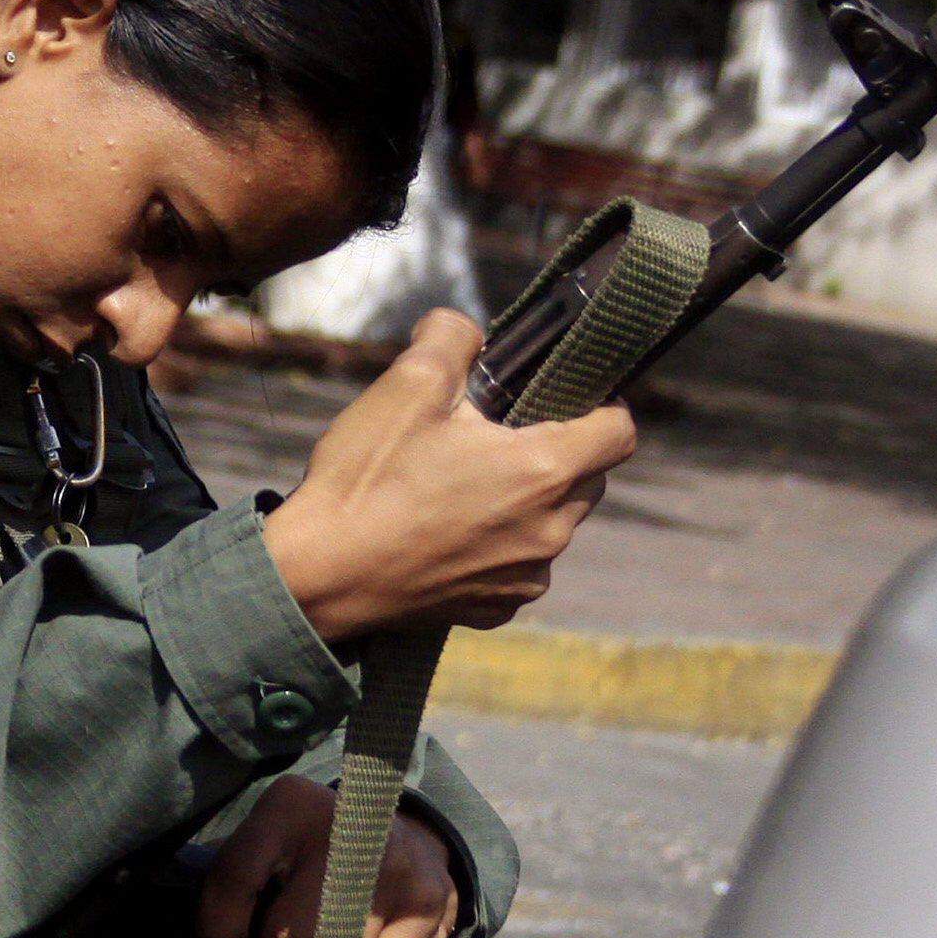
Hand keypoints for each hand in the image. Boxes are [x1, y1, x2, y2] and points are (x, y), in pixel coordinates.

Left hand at [194, 776, 461, 937]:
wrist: (405, 829)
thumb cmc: (315, 846)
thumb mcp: (271, 836)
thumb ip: (240, 879)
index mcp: (291, 807)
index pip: (238, 873)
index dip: (219, 927)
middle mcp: (348, 835)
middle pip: (293, 934)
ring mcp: (395, 871)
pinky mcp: (427, 906)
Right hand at [263, 308, 634, 638]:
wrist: (315, 577)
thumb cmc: (365, 480)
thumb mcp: (407, 383)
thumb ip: (453, 336)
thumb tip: (468, 329)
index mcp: (543, 471)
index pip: (621, 432)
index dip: (603, 405)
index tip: (565, 398)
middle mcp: (550, 531)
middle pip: (588, 478)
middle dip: (554, 451)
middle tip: (492, 436)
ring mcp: (524, 576)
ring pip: (553, 523)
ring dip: (525, 500)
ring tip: (459, 486)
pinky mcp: (495, 608)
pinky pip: (517, 566)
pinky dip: (495, 546)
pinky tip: (443, 533)